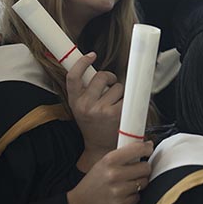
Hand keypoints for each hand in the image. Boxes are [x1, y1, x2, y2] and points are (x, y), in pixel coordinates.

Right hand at [66, 52, 122, 168]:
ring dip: (120, 92)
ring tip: (116, 106)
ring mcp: (101, 110)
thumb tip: (98, 71)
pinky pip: (127, 96)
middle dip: (109, 79)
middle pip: (101, 76)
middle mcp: (85, 105)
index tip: (91, 55)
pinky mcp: (115, 114)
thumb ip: (87, 91)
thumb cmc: (94, 125)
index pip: (73, 77)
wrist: (100, 148)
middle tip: (110, 87)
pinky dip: (129, 100)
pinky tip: (124, 110)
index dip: (81, 63)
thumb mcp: (82, 108)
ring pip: (118, 86)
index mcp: (75, 102)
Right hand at [67, 141, 152, 203]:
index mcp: (110, 160)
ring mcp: (118, 191)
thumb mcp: (103, 162)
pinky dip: (133, 196)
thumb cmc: (94, 181)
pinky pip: (138, 197)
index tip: (148, 149)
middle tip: (137, 169)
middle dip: (144, 168)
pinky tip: (123, 194)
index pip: (138, 149)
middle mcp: (114, 175)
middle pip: (145, 167)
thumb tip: (146, 146)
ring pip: (144, 183)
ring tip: (127, 183)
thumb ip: (123, 155)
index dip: (147, 148)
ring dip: (139, 182)